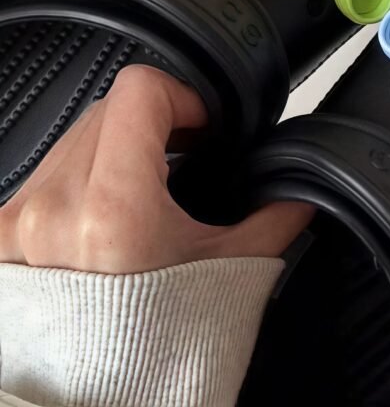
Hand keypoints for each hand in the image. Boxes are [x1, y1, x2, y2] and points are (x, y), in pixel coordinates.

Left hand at [0, 65, 312, 272]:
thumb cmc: (156, 354)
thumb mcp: (232, 273)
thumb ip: (276, 216)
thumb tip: (303, 188)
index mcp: (113, 208)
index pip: (138, 91)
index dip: (184, 96)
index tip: (202, 124)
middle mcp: (53, 208)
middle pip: (110, 107)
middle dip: (158, 123)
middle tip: (186, 155)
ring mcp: (18, 222)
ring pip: (77, 135)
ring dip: (120, 144)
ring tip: (150, 184)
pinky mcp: (2, 236)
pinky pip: (49, 170)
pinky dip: (87, 172)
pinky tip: (112, 207)